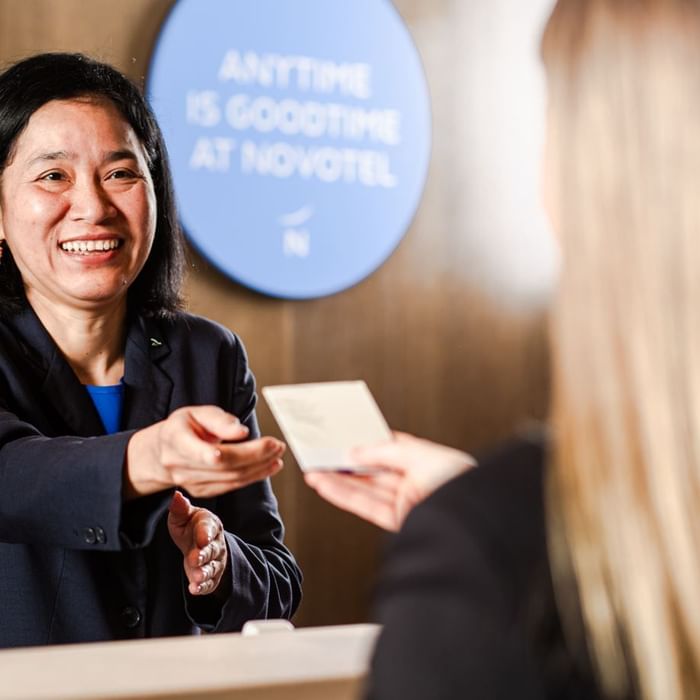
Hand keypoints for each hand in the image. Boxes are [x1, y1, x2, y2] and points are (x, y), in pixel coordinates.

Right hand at [125, 405, 284, 498]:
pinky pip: (233, 485)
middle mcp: (181, 465)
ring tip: (278, 453)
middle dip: (255, 455)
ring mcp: (191, 483)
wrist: (162, 452)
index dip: (224, 452)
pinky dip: (255, 476)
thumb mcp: (196, 413)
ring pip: (231, 478)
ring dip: (260, 467)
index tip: (247, 439)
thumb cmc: (184, 427)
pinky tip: (270, 465)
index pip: (201, 452)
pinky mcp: (203, 491)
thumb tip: (242, 432)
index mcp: (176, 440)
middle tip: (278, 444)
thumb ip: (219, 420)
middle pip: (223, 465)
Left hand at [168, 490, 226, 595]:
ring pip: (212, 567)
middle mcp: (216, 543)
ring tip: (196, 577)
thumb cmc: (191, 527)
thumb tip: (176, 495)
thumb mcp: (184, 517)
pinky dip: (203, 587)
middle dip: (204, 555)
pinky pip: (209, 582)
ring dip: (204, 572)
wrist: (201, 544)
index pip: (209, 528)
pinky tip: (194, 589)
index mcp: (210, 525)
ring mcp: (215, 561)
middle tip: (195, 558)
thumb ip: (180, 509)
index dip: (206, 533)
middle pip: (212, 549)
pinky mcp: (211, 576)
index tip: (202, 538)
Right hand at [304, 432, 474, 530]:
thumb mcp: (421, 455)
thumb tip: (355, 452)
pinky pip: (366, 506)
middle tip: (322, 452)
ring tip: (313, 469)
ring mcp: (409, 503)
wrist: (480, 523)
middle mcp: (418, 482)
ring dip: (337, 479)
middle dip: (347, 461)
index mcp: (429, 461)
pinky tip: (325, 485)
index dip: (367, 440)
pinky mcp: (401, 524)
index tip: (345, 434)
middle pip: (375, 469)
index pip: (393, 447)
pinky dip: (343, 495)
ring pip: (366, 489)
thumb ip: (385, 451)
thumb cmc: (462, 484)